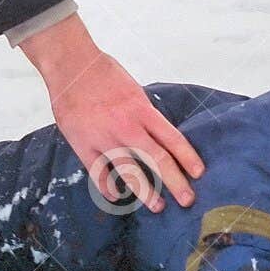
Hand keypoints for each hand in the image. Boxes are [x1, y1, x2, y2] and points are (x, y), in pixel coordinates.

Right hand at [21, 13, 203, 212]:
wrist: (70, 64)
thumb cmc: (104, 73)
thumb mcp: (134, 89)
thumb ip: (144, 114)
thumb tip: (158, 136)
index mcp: (142, 109)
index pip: (172, 138)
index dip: (188, 158)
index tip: (199, 173)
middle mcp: (126, 126)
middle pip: (157, 159)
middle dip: (175, 183)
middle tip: (187, 200)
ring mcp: (104, 137)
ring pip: (128, 172)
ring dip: (145, 192)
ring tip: (158, 206)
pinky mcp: (82, 144)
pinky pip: (98, 172)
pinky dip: (107, 187)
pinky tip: (116, 196)